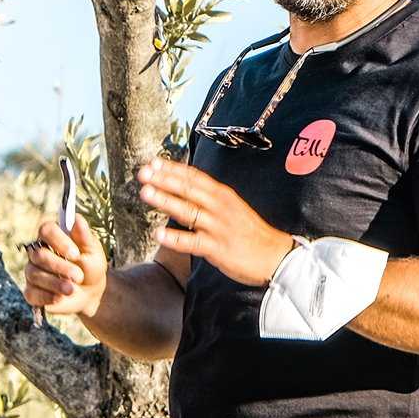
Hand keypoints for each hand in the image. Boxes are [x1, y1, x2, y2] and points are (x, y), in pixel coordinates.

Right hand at [23, 215, 106, 316]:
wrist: (91, 292)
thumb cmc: (90, 266)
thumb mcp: (93, 252)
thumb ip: (84, 237)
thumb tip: (77, 219)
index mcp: (52, 237)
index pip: (46, 230)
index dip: (59, 241)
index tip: (75, 254)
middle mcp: (38, 252)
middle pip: (39, 255)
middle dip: (60, 267)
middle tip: (78, 276)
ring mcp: (33, 271)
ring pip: (35, 274)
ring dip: (55, 283)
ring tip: (72, 289)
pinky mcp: (32, 291)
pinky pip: (31, 293)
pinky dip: (46, 296)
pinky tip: (60, 297)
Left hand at [138, 157, 290, 286]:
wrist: (275, 255)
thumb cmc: (249, 232)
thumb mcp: (231, 207)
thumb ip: (209, 198)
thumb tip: (184, 186)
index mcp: (223, 195)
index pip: (195, 177)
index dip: (173, 169)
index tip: (153, 162)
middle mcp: (220, 207)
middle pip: (189, 190)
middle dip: (164, 180)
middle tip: (143, 173)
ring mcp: (218, 227)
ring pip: (188, 211)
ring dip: (165, 201)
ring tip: (145, 193)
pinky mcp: (217, 248)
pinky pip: (193, 242)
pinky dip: (176, 238)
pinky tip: (159, 234)